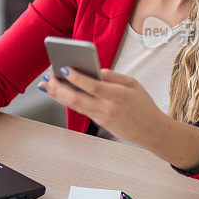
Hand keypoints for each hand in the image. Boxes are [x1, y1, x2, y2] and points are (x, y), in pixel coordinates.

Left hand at [38, 67, 169, 146]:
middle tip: (47, 77)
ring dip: (58, 95)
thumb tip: (95, 70)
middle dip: (59, 88)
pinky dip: (68, 100)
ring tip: (46, 85)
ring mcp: (102, 118)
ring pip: (74, 106)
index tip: (63, 68)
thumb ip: (113, 76)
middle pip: (77, 99)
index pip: (93, 86)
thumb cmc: (143, 104)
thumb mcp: (133, 83)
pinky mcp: (99, 123)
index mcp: (118, 96)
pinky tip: (59, 93)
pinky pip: (80, 110)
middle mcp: (107, 108)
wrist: (152, 131)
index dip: (76, 77)